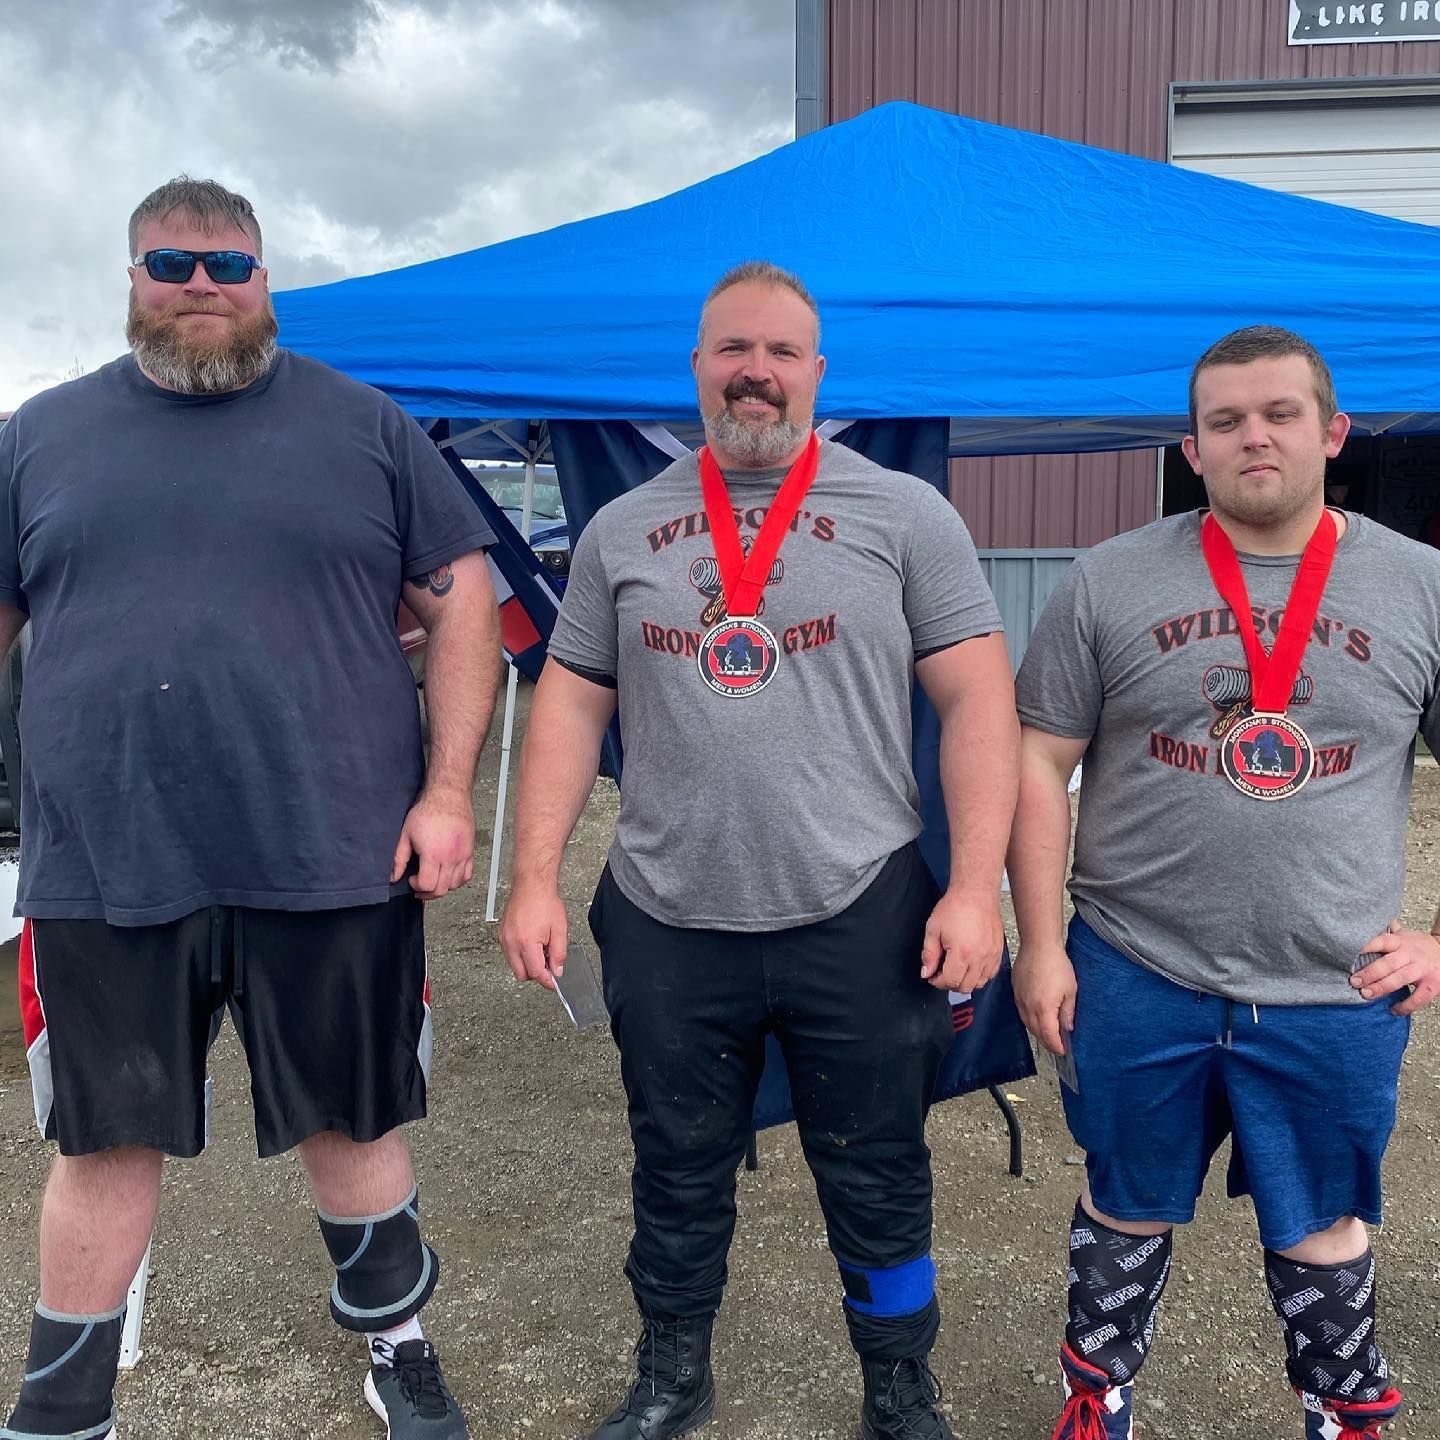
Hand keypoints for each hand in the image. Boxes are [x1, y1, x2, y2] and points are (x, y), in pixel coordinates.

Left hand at [390, 787, 475, 900]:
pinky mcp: (470, 851)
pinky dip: (458, 880)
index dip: (417, 887)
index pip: (427, 885)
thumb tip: (394, 876)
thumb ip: (399, 858)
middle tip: (420, 888)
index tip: (412, 880)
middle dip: (428, 893)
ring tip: (433, 881)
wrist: (448, 795)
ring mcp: (463, 855)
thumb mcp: (406, 834)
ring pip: (455, 885)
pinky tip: (448, 876)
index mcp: (433, 854)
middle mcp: (451, 857)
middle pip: (442, 889)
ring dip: (443, 887)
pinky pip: (467, 875)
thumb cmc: (428, 810)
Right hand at [498, 882, 567, 990]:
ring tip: (541, 950)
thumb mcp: (560, 930)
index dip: (547, 980)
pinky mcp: (502, 934)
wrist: (531, 884)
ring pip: (514, 966)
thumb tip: (557, 970)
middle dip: (536, 974)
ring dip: (527, 964)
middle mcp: (511, 943)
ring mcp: (504, 939)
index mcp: (526, 943)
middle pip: (521, 974)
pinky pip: (510, 954)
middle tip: (549, 964)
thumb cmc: (544, 901)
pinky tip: (532, 944)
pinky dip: (520, 955)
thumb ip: (559, 954)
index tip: (553, 982)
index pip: (535, 973)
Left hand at [919, 889, 1003, 993]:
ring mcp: (992, 955)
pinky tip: (970, 966)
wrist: (976, 893)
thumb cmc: (955, 907)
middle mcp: (980, 957)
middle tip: (942, 974)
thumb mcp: (933, 929)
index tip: (932, 976)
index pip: (950, 981)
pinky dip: (980, 975)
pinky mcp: (999, 951)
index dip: (938, 982)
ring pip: (980, 983)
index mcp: (962, 953)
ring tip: (956, 969)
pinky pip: (991, 974)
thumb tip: (926, 972)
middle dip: (950, 984)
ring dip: (966, 981)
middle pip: (965, 987)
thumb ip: (929, 954)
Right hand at [1012, 941, 1076, 1056]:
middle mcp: (1028, 1007)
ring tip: (1048, 1034)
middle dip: (1047, 1041)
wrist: (1038, 945)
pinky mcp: (1015, 991)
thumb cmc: (1056, 964)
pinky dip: (1029, 1019)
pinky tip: (1037, 1017)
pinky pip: (1021, 1011)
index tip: (1063, 1051)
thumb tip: (1067, 1028)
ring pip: (1027, 1023)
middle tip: (1057, 1045)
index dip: (1056, 1046)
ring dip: (1038, 1031)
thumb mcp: (1070, 990)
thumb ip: (1068, 1012)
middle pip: (1036, 1032)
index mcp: (1044, 1009)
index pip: (1049, 1036)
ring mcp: (1020, 999)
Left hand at [1352, 920, 1439, 1014]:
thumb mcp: (1403, 935)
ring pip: (1400, 979)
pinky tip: (1394, 1010)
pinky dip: (1406, 1006)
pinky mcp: (1432, 985)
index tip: (1349, 952)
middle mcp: (1410, 955)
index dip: (1366, 946)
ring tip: (1366, 994)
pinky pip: (1419, 998)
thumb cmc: (1419, 946)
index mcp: (1400, 942)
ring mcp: (1422, 970)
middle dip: (1370, 973)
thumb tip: (1362, 921)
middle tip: (1354, 981)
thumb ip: (1385, 931)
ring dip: (1382, 987)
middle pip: (1388, 963)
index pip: (1381, 941)